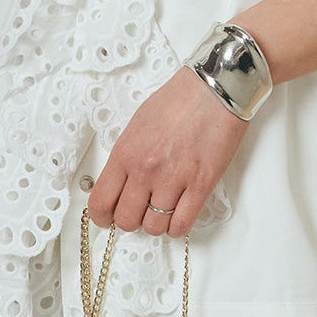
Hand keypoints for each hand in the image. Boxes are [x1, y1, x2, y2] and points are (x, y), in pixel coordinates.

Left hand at [86, 64, 250, 238]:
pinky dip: (177, 227)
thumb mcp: (138, 124)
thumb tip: (121, 182)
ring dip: (156, 223)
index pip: (101, 202)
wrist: (214, 89)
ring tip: (162, 210)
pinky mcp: (201, 185)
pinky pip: (181, 225)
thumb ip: (126, 156)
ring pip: (154, 227)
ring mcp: (173, 180)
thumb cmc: (180, 99)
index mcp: (125, 153)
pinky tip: (179, 214)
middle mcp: (145, 170)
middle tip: (139, 211)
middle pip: (126, 220)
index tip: (108, 217)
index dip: (103, 217)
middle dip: (131, 220)